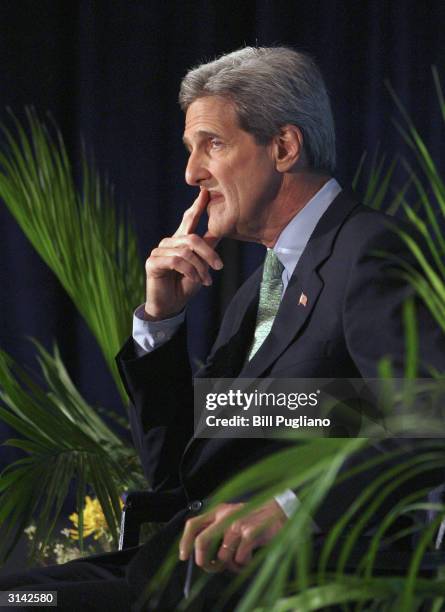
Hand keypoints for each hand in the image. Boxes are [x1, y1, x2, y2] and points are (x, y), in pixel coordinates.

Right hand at [144, 188, 222, 319]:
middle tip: (219, 266)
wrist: (171, 305)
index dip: (197, 206)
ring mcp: (158, 251)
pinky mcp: (152, 262)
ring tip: (206, 280)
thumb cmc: (185, 285)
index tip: (206, 192)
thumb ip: (207, 249)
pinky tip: (196, 280)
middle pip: (192, 238)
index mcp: (180, 241)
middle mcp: (168, 243)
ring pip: (186, 251)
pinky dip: (190, 271)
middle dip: (209, 253)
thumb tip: (219, 231)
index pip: (189, 219)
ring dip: (200, 267)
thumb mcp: (202, 266)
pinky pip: (176, 261)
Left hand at [179, 500, 286, 572]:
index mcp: (219, 511)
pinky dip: (244, 563)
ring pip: (222, 556)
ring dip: (231, 564)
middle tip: (210, 567)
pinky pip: (240, 559)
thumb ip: (218, 531)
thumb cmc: (254, 519)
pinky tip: (251, 556)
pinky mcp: (250, 533)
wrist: (280, 511)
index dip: (185, 542)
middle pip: (202, 541)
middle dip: (203, 560)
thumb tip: (204, 558)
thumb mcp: (233, 519)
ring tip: (240, 559)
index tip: (184, 557)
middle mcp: (226, 515)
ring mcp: (238, 524)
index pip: (193, 524)